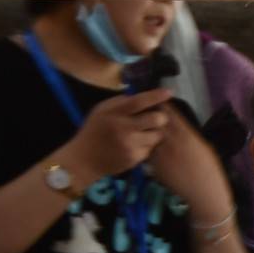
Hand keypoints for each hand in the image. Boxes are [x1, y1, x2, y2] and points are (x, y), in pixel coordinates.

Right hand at [60, 87, 174, 183]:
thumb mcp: (101, 110)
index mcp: (115, 113)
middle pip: (156, 119)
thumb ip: (120, 102)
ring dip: (154, 133)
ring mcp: (130, 145)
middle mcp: (124, 128)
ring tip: (143, 133)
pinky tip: (136, 145)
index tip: (168, 92)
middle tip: (157, 118)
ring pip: (157, 136)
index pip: (139, 102)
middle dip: (161, 117)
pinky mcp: (134, 158)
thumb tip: (142, 96)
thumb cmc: (94, 130)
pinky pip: (150, 149)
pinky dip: (146, 146)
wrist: (85, 159)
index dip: (155, 96)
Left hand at [146, 109, 234, 216]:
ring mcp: (160, 154)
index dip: (160, 104)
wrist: (203, 191)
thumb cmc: (209, 168)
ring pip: (146, 136)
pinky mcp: (154, 166)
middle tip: (143, 110)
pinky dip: (145, 148)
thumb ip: (188, 134)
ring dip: (143, 130)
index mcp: (184, 133)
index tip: (156, 100)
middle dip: (148, 114)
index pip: (167, 112)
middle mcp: (170, 141)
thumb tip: (178, 126)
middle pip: (153, 121)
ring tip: (140, 127)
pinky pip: (146, 152)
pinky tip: (143, 146)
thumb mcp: (202, 146)